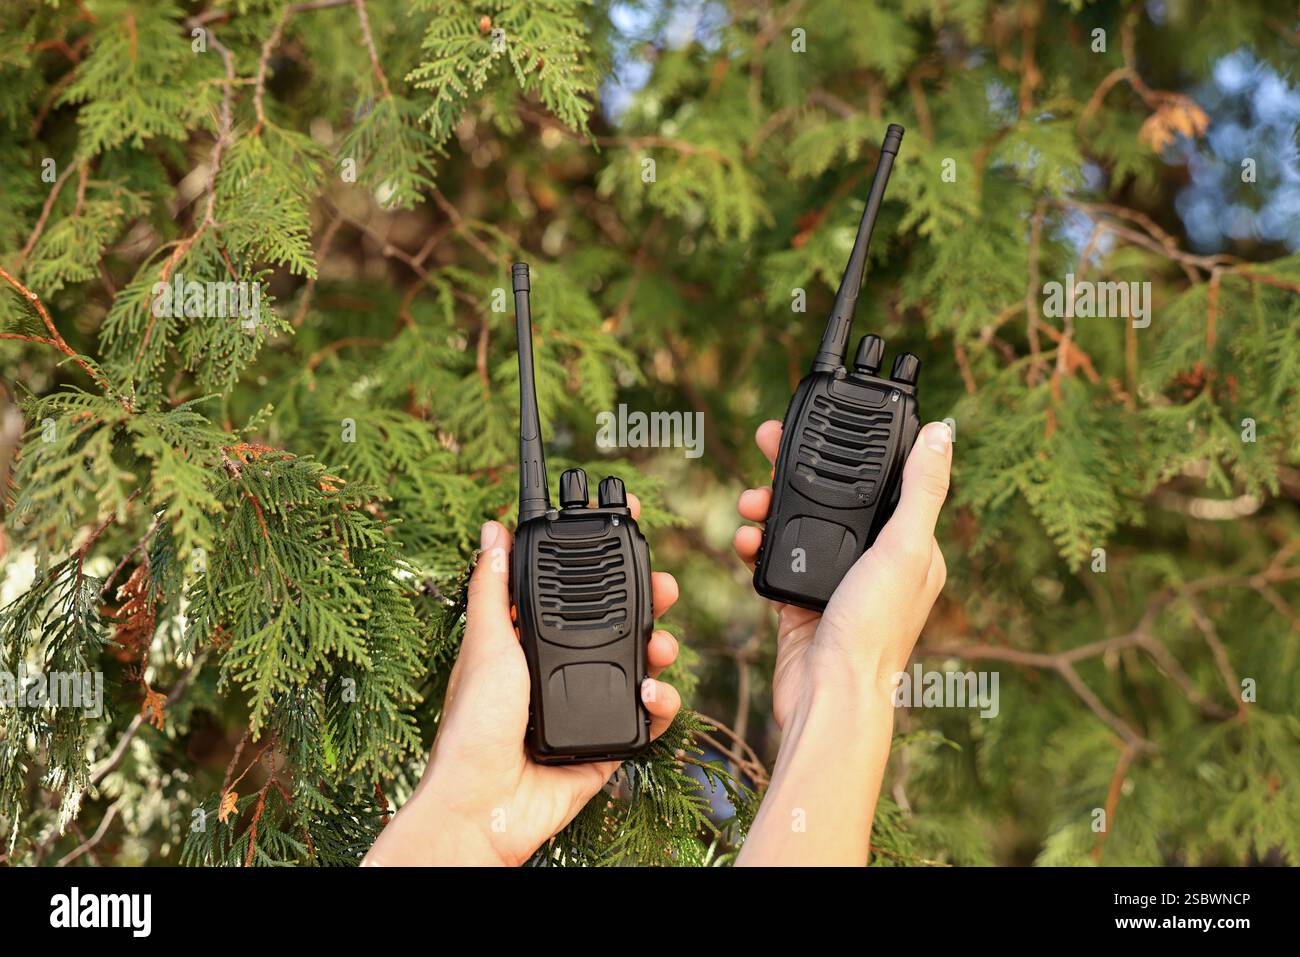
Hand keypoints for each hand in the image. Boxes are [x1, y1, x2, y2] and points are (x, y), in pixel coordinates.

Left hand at [364, 493, 680, 865]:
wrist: (485, 804)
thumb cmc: (472, 727)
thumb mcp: (484, 644)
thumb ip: (492, 587)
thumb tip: (490, 530)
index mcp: (530, 643)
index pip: (575, 592)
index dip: (603, 563)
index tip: (627, 533)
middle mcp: (562, 670)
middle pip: (619, 625)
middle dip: (648, 603)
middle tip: (664, 587)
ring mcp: (588, 704)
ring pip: (640, 665)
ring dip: (661, 649)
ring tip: (663, 646)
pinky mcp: (609, 741)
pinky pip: (649, 717)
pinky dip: (661, 704)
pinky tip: (651, 692)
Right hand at [733, 420, 952, 729]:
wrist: (828, 696)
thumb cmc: (873, 631)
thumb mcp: (905, 549)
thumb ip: (922, 490)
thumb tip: (944, 432)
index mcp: (911, 548)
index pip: (881, 479)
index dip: (851, 447)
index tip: (820, 422)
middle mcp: (876, 562)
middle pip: (832, 496)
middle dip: (796, 469)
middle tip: (766, 442)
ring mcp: (836, 581)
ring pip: (798, 523)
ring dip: (769, 505)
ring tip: (749, 501)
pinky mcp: (801, 601)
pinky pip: (776, 557)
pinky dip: (757, 544)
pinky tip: (746, 540)